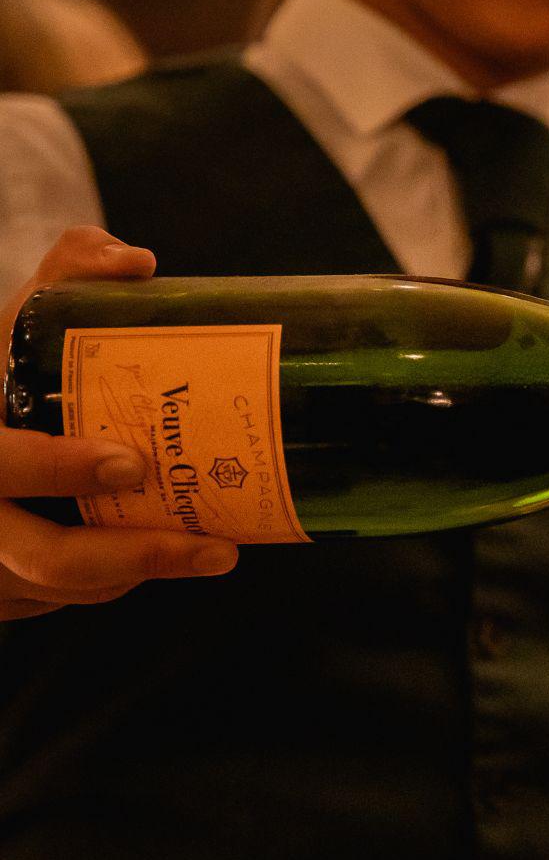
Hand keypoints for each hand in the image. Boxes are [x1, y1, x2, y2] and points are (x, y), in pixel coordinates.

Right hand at [0, 227, 236, 620]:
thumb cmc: (1, 374)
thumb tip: (135, 263)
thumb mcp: (17, 326)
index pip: (0, 460)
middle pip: (41, 553)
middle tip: (210, 544)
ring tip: (217, 551)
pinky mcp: (8, 588)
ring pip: (64, 584)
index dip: (59, 467)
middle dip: (125, 553)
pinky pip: (65, 597)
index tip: (130, 463)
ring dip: (141, 572)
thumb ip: (66, 278)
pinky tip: (177, 554)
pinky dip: (120, 579)